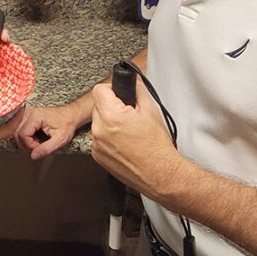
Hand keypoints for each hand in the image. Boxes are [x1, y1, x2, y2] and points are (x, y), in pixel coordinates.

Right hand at [14, 103, 82, 160]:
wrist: (70, 116)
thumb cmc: (66, 124)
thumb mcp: (60, 139)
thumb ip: (46, 149)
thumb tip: (34, 156)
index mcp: (35, 117)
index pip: (23, 135)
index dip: (30, 145)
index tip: (40, 147)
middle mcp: (29, 113)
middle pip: (18, 134)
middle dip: (27, 144)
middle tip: (39, 145)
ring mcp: (26, 113)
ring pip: (17, 132)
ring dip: (26, 140)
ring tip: (38, 140)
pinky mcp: (27, 116)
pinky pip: (20, 129)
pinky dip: (26, 136)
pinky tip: (35, 136)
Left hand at [90, 81, 181, 202]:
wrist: (160, 174)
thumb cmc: (157, 147)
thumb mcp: (151, 111)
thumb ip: (138, 91)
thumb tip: (133, 81)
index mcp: (111, 116)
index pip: (99, 90)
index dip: (110, 90)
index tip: (118, 94)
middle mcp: (99, 130)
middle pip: (97, 106)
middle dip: (111, 107)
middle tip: (128, 115)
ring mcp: (96, 145)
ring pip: (98, 123)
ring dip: (109, 123)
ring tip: (128, 132)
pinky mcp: (97, 156)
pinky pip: (98, 139)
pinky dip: (108, 138)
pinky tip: (124, 143)